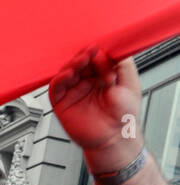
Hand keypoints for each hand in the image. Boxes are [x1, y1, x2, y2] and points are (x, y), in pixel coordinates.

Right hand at [49, 47, 142, 172]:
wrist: (114, 137)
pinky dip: (60, 78)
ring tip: (83, 60)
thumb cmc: (124, 115)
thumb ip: (120, 64)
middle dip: (84, 55)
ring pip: (66, 71)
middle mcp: (87, 82)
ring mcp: (73, 92)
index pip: (95, 58)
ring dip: (73, 63)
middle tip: (91, 52)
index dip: (96, 51)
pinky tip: (69, 73)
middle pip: (79, 62)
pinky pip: (55, 88)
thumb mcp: (130, 82)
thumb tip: (103, 53)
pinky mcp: (61, 103)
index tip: (100, 47)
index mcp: (102, 76)